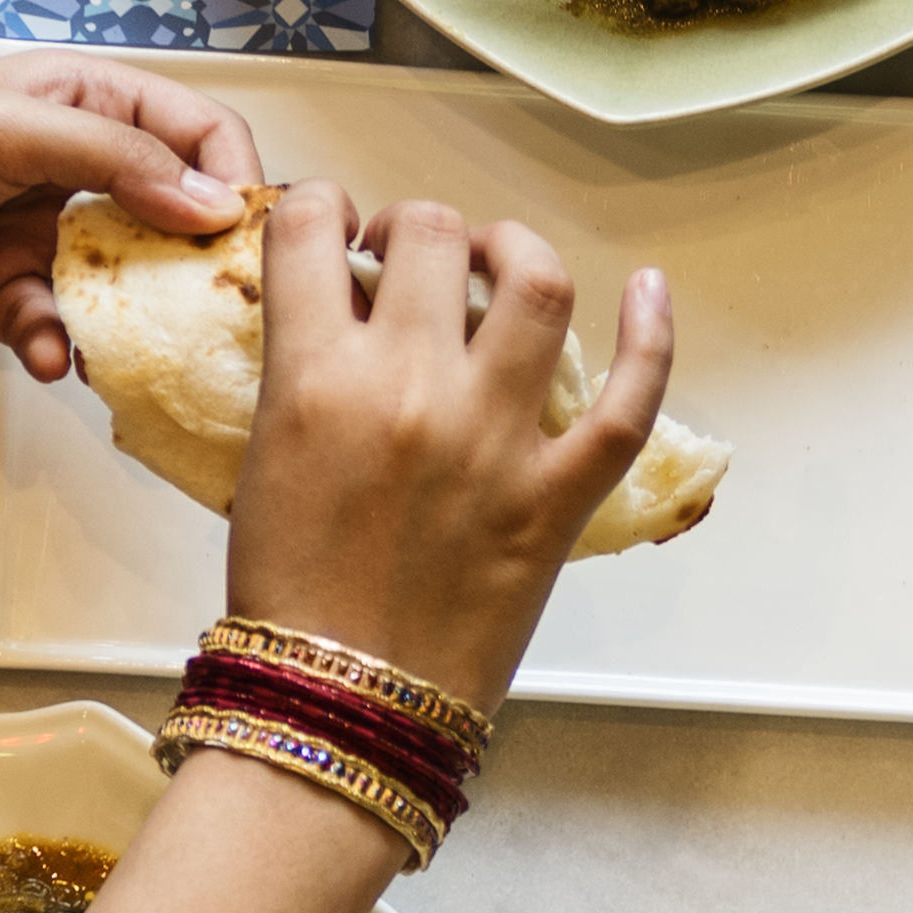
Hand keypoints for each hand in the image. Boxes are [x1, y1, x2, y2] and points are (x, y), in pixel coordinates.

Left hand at [0, 62, 267, 380]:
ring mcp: (31, 230)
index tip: (248, 236)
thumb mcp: (1, 133)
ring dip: (124, 315)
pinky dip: (56, 344)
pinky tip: (40, 354)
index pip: (191, 126)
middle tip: (216, 308)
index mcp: (74, 96)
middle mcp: (63, 160)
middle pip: (169, 210)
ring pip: (121, 281)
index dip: (232, 176)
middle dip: (193, 261)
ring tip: (118, 341)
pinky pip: (57, 326)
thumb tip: (215, 204)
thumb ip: (116, 160)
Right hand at [226, 191, 678, 714]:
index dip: (319, 211)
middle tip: (407, 263)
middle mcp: (409, 389)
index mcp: (315, 379)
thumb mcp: (261, 462)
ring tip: (496, 264)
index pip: (309, 230)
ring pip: (536, 285)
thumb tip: (341, 312)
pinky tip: (648, 289)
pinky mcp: (557, 496)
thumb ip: (301, 375)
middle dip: (415, 231)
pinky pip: (628, 402)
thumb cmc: (289, 597)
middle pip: (431, 235)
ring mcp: (494, 440)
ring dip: (514, 252)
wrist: (338, 702)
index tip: (330, 232)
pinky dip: (651, 336)